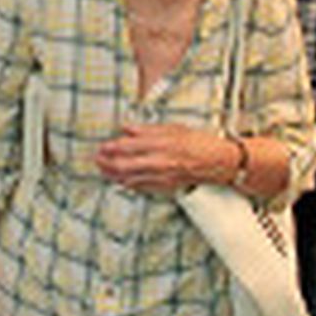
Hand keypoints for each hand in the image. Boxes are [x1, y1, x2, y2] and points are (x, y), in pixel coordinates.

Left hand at [95, 124, 234, 193]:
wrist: (218, 162)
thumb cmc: (198, 142)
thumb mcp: (173, 128)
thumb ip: (147, 129)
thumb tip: (126, 128)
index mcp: (160, 142)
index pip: (128, 145)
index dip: (111, 147)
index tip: (102, 146)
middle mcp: (159, 160)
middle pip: (124, 164)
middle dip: (107, 162)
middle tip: (97, 159)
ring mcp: (161, 175)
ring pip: (130, 178)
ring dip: (113, 175)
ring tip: (103, 171)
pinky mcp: (165, 186)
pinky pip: (142, 187)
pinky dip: (128, 184)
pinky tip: (121, 181)